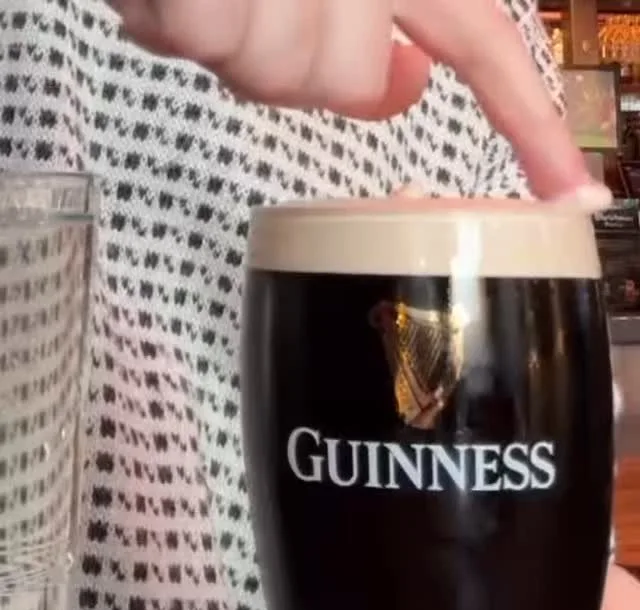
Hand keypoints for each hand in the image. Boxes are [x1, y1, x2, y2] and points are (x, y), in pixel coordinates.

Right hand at [111, 0, 607, 201]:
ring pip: (278, 77)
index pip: (484, 47)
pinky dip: (171, 26)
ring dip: (225, 41)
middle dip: (288, 65)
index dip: (529, 126)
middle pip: (345, 87)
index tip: (573, 193)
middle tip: (243, 7)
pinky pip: (212, 47)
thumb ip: (369, 31)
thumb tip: (405, 82)